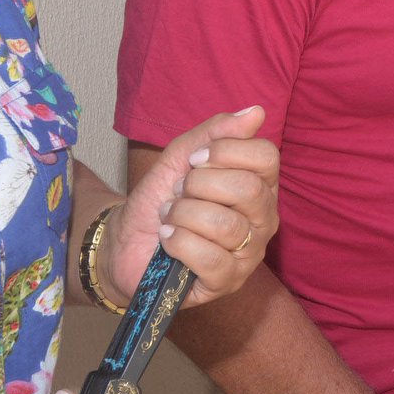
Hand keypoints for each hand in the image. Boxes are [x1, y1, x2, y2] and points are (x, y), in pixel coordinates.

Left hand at [108, 108, 278, 307]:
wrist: (127, 241)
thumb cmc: (161, 198)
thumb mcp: (181, 157)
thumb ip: (215, 133)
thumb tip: (255, 112)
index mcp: (260, 184)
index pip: (266, 157)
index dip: (225, 152)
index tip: (193, 162)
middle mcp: (264, 218)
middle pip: (247, 189)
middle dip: (199, 186)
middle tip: (179, 194)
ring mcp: (250, 252)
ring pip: (225, 224)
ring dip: (183, 215)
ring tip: (169, 218)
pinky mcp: (229, 281)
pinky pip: (211, 258)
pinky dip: (179, 243)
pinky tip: (168, 241)